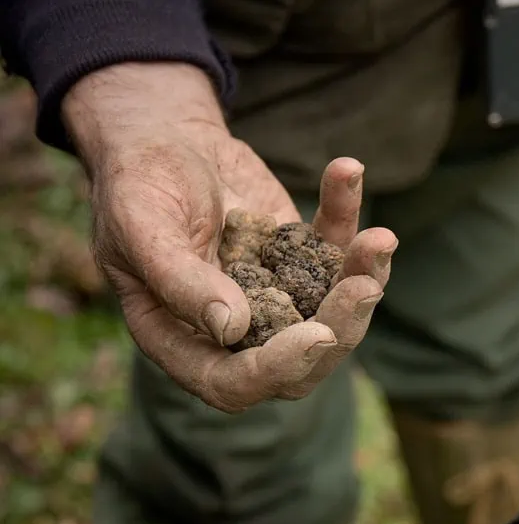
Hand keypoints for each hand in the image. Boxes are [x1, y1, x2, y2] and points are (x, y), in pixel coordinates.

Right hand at [62, 62, 396, 412]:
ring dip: (363, 278)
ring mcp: (276, 297)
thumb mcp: (141, 227)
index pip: (233, 383)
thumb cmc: (136, 186)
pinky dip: (348, 214)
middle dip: (340, 327)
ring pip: (334, 312)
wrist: (162, 140)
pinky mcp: (302, 259)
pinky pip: (337, 250)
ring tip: (379, 238)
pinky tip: (346, 172)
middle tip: (364, 287)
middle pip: (301, 360)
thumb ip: (179, 281)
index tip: (317, 334)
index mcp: (183, 340)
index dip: (277, 369)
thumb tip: (232, 328)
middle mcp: (236, 330)